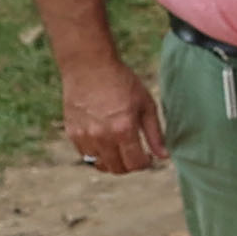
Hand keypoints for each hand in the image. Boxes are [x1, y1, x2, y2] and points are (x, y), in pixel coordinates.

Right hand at [60, 56, 169, 176]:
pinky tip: (104, 141)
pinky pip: (85, 154)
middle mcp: (102, 136)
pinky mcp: (72, 132)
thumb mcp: (146, 105)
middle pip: (117, 169)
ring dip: (112, 161)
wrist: (89, 66)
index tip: (148, 157)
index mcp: (123, 129)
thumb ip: (155, 134)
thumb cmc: (122, 82)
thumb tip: (164, 156)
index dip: (145, 164)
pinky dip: (96, 154)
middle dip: (130, 166)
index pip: (135, 164)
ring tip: (120, 149)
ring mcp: (84, 135)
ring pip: (99, 164)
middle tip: (135, 154)